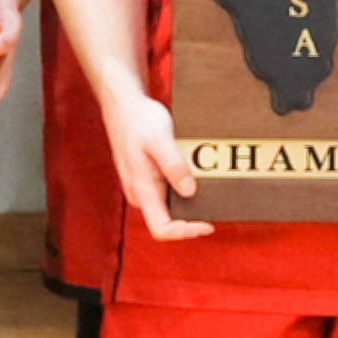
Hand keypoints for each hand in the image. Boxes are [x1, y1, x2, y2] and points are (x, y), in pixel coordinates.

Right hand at [104, 79, 210, 245]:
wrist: (122, 105)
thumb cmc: (139, 120)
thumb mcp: (160, 140)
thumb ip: (173, 166)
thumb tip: (189, 192)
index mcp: (141, 189)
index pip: (161, 229)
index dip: (186, 232)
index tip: (207, 225)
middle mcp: (139, 194)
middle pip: (167, 222)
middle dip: (191, 219)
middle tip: (215, 205)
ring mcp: (141, 187)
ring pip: (167, 208)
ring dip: (188, 204)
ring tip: (209, 189)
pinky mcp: (146, 178)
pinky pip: (166, 194)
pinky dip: (182, 190)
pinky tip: (194, 178)